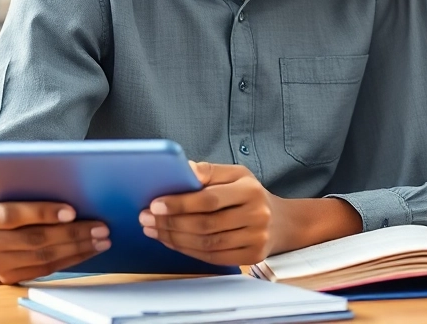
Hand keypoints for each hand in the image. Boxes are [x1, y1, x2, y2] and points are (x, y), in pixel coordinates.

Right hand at [0, 180, 109, 284]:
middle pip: (33, 240)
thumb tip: (56, 166)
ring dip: (77, 249)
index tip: (72, 211)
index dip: (42, 213)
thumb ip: (17, 172)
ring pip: (42, 258)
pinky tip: (88, 249)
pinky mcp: (6, 275)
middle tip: (101, 226)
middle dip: (72, 233)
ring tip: (102, 238)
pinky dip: (70, 260)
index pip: (11, 215)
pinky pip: (43, 270)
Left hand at [139, 162, 285, 265]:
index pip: (209, 199)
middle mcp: (257, 215)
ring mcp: (256, 239)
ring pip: (206, 244)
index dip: (180, 203)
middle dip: (170, 222)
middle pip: (205, 224)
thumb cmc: (250, 194)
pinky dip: (188, 250)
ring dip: (174, 238)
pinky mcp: (252, 257)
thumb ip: (209, 172)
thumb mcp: (236, 174)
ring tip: (153, 230)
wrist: (281, 221)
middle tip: (146, 218)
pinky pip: (213, 257)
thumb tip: (183, 170)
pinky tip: (172, 241)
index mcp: (250, 190)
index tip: (154, 204)